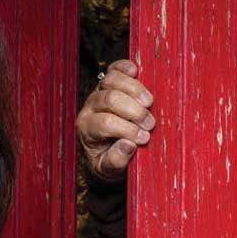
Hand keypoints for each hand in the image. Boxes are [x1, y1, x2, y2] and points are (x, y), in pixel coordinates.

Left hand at [76, 59, 154, 178]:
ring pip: (112, 80)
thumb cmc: (107, 159)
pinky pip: (114, 68)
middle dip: (134, 111)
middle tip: (150, 124)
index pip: (106, 123)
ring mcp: (98, 92)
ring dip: (135, 90)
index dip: (128, 129)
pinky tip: (137, 72)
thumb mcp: (108, 170)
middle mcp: (89, 108)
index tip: (144, 138)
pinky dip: (126, 67)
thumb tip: (128, 144)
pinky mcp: (108, 82)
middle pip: (110, 99)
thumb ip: (116, 160)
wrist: (104, 149)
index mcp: (86, 129)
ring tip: (150, 104)